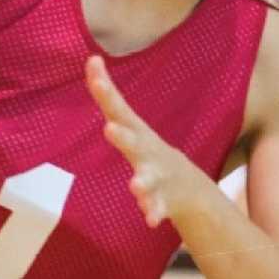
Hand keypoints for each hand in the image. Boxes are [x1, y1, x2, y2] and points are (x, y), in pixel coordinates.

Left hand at [85, 56, 204, 227]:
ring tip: (135, 187)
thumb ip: (109, 95)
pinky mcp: (162, 200)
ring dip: (141, 182)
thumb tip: (91, 58)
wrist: (187, 186)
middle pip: (132, 142)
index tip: (93, 68)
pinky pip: (157, 207)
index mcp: (135, 131)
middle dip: (121, 136)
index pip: (117, 107)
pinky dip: (154, 212)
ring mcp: (156, 175)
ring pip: (148, 179)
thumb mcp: (129, 122)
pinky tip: (150, 220)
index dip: (104, 89)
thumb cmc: (147, 148)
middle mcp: (146, 150)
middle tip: (109, 129)